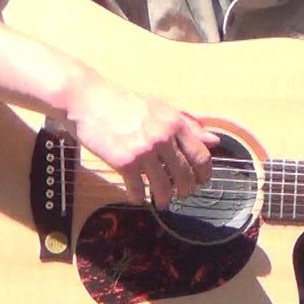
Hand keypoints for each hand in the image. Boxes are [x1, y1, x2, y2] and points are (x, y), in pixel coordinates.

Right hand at [66, 71, 216, 207]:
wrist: (88, 100)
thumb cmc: (124, 103)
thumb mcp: (160, 109)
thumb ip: (188, 125)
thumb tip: (214, 140)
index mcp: (175, 123)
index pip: (200, 155)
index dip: (204, 173)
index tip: (203, 181)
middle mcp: (163, 138)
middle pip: (185, 174)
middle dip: (187, 189)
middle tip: (184, 195)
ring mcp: (144, 150)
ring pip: (163, 185)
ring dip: (165, 198)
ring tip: (164, 202)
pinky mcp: (124, 161)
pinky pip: (137, 188)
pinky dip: (138, 197)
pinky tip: (138, 198)